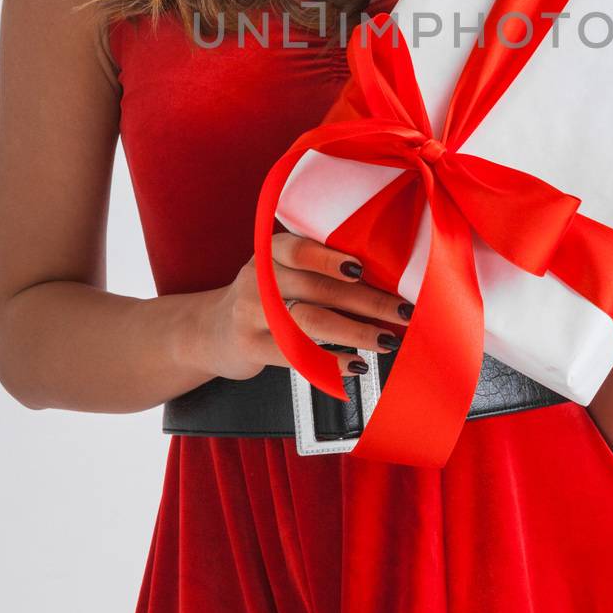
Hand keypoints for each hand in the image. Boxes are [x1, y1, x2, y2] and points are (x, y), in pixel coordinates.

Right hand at [195, 231, 409, 382]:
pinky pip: (297, 354)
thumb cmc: (261, 297)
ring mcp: (252, 314)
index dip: (330, 258)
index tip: (364, 269)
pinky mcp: (251, 347)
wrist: (209, 332)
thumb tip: (384, 276)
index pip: (299, 249)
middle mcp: (259, 279)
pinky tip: (355, 364)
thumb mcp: (277, 270)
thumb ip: (315, 268)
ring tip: (387, 340)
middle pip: (317, 288)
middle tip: (403, 310)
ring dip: (356, 331)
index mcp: (270, 252)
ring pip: (310, 320)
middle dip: (367, 300)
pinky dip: (330, 360)